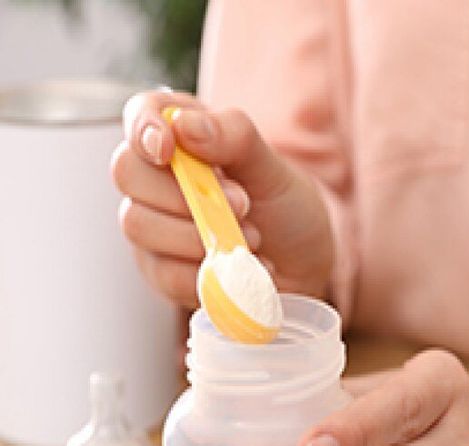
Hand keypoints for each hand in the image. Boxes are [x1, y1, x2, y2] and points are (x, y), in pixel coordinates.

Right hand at [111, 90, 333, 307]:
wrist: (303, 262)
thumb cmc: (284, 206)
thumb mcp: (272, 168)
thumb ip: (234, 137)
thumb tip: (184, 127)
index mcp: (183, 135)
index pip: (141, 112)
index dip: (144, 127)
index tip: (168, 150)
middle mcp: (157, 177)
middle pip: (128, 172)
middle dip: (184, 193)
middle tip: (242, 204)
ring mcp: (152, 224)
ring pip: (139, 224)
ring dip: (198, 235)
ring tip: (251, 238)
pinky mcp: (160, 269)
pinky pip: (163, 273)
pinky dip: (206, 272)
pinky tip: (239, 266)